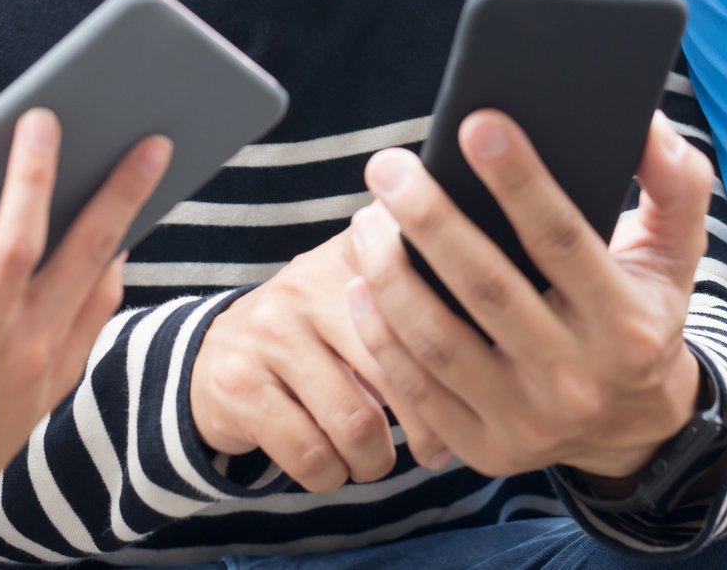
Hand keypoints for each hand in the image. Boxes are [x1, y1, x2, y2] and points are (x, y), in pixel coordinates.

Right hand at [190, 228, 447, 492]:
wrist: (215, 356)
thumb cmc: (320, 334)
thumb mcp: (364, 296)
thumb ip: (428, 296)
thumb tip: (510, 346)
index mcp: (357, 251)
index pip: (429, 301)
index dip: (460, 359)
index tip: (473, 393)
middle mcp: (311, 280)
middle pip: (400, 366)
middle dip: (429, 423)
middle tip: (437, 449)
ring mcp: (271, 331)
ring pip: (358, 423)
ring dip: (376, 461)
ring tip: (376, 458)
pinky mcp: (239, 383)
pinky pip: (310, 454)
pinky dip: (331, 475)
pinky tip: (333, 464)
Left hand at [342, 111, 708, 482]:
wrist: (637, 429)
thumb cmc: (644, 315)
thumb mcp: (676, 254)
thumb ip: (677, 183)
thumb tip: (646, 122)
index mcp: (627, 324)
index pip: (562, 240)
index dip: (519, 180)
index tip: (477, 123)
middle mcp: (578, 379)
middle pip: (486, 289)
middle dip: (429, 220)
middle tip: (388, 167)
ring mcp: (527, 420)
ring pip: (438, 342)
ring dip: (390, 273)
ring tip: (369, 218)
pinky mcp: (485, 449)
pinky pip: (417, 390)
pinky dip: (380, 335)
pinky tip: (362, 283)